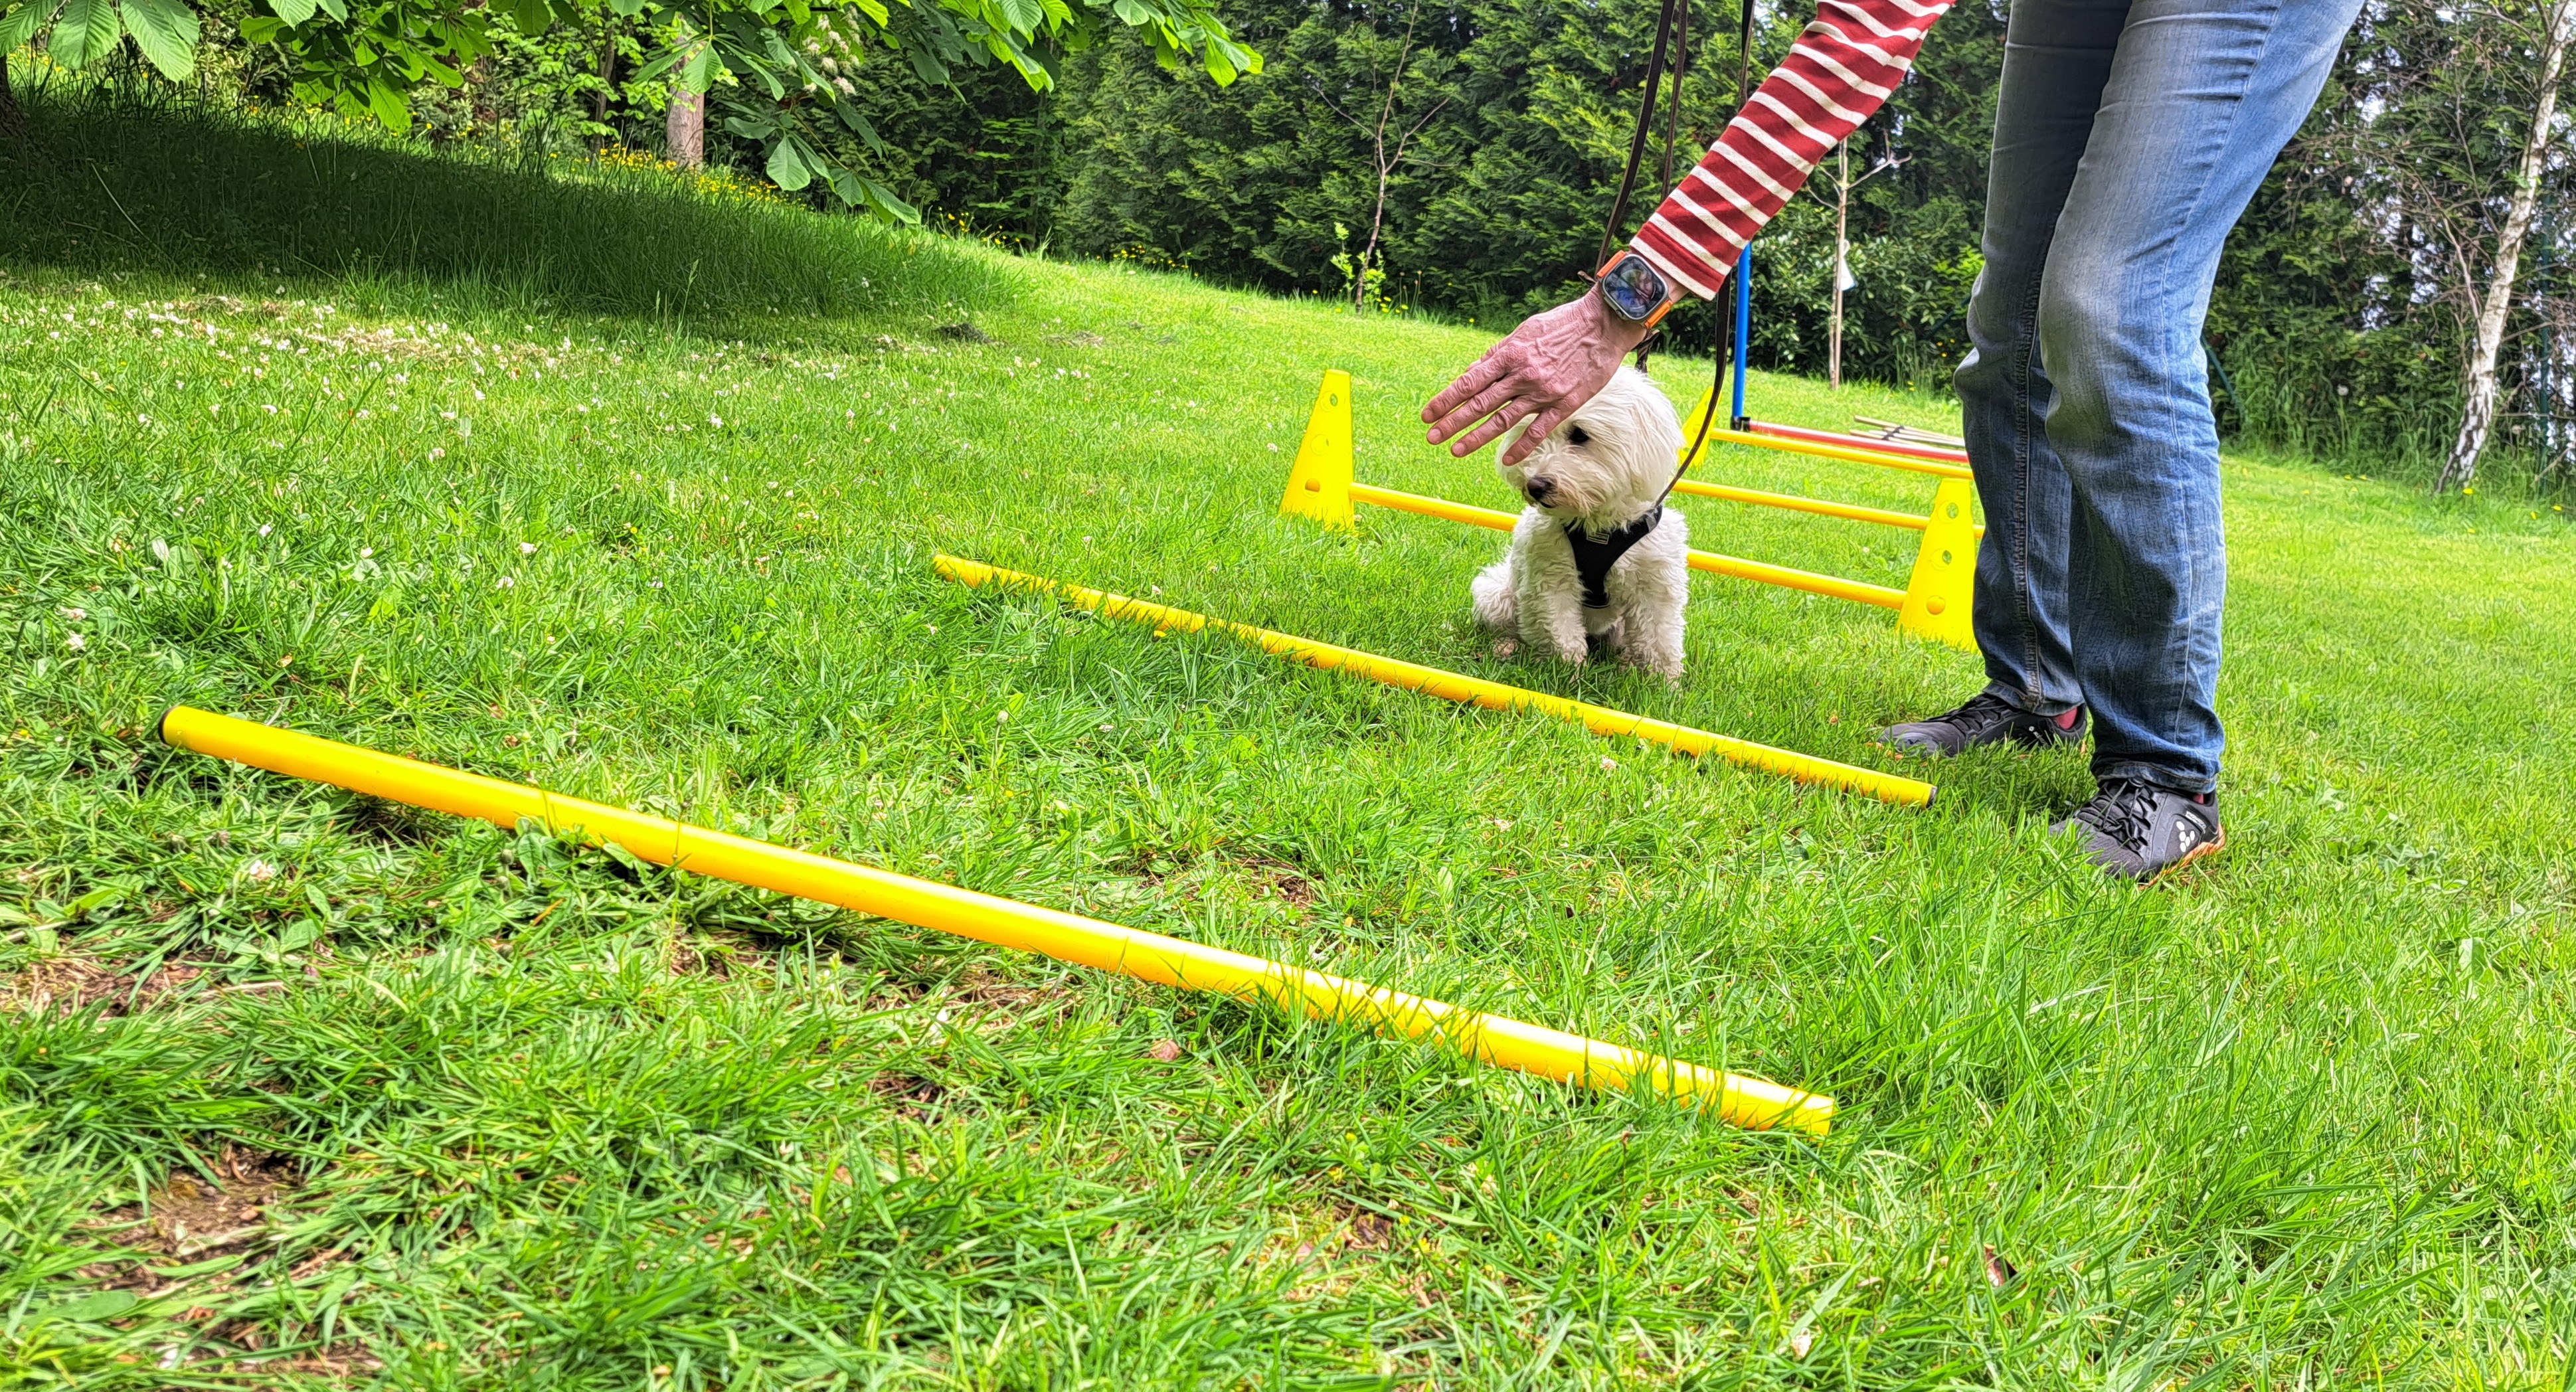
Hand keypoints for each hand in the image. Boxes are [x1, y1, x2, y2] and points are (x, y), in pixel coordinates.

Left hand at [1421, 288, 1657, 466]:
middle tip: (1431, 437)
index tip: (1428, 414)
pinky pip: (1538, 430)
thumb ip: (1497, 355)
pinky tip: (1506, 460)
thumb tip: (1471, 373)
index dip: (1446, 399)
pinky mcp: (1565, 404)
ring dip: (1476, 438)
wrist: (1605, 324)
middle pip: (1480, 404)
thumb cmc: (1563, 324)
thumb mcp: (1525, 331)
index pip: (1469, 382)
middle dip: (1452, 422)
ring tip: (1455, 450)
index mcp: (1510, 354)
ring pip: (1503, 420)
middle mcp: (1522, 375)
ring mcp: (1543, 392)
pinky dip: (1521, 446)